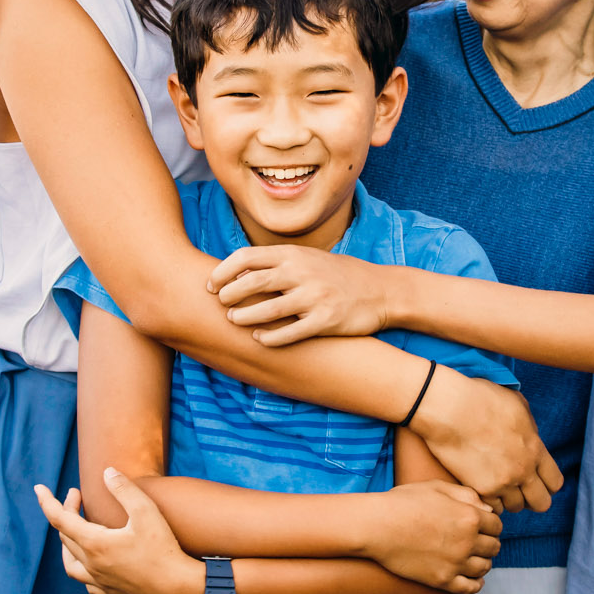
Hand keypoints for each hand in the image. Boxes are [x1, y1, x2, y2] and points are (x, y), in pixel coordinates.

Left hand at [34, 468, 205, 593]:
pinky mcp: (111, 593)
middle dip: (67, 512)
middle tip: (78, 497)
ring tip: (75, 529)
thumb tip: (106, 472)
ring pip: (70, 562)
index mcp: (95, 544)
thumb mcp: (146, 512)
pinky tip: (91, 562)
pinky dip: (82, 567)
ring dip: (67, 542)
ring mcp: (100, 582)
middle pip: (66, 536)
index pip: (60, 519)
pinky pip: (86, 581)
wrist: (179, 588)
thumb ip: (124, 489)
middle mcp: (91, 565)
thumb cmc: (163, 549)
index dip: (47, 501)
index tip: (38, 488)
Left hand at [207, 246, 388, 345]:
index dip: (223, 271)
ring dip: (244, 317)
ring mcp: (314, 297)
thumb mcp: (309, 258)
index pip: (246, 257)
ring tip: (233, 321)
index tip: (211, 283)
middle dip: (228, 295)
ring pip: (267, 310)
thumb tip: (238, 270)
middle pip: (251, 282)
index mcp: (294, 254)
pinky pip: (290, 333)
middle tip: (220, 304)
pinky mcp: (325, 321)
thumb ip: (279, 262)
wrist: (382, 291)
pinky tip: (260, 339)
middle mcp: (302, 273)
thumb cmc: (339, 275)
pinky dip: (270, 338)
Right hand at [363, 481, 501, 593]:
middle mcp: (468, 541)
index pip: (497, 525)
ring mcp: (456, 563)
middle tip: (479, 542)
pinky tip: (473, 579)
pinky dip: (476, 583)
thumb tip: (487, 509)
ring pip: (485, 567)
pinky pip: (470, 588)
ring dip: (483, 562)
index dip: (491, 525)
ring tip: (474, 558)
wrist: (376, 526)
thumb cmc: (403, 502)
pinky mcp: (442, 580)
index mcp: (469, 516)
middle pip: (494, 547)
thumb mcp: (437, 487)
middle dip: (488, 543)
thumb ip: (466, 495)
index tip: (484, 526)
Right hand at [410, 368, 561, 512]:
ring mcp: (502, 482)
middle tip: (520, 489)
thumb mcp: (518, 405)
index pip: (555, 482)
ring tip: (498, 487)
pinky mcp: (481, 489)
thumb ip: (530, 427)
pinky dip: (490, 502)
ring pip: (515, 507)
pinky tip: (483, 489)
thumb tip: (531, 436)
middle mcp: (523, 470)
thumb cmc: (481, 399)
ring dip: (509, 499)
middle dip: (533, 498)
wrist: (450, 409)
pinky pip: (493, 508)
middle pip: (541, 503)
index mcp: (535, 449)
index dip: (548, 484)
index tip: (538, 481)